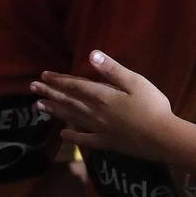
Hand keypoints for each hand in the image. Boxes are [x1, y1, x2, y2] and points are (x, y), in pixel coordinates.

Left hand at [33, 51, 177, 159]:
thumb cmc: (152, 106)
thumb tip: (92, 54)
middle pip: (69, 101)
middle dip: (50, 93)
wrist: (163, 138)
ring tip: (39, 106)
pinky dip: (73, 136)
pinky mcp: (106, 143)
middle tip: (32, 88)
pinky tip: (63, 134)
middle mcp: (95, 112)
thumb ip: (112, 69)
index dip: (59, 80)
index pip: (75, 86)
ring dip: (55, 110)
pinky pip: (85, 139)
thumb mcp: (135, 82)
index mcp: (102, 95)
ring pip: (72, 117)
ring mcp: (99, 129)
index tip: (43, 75)